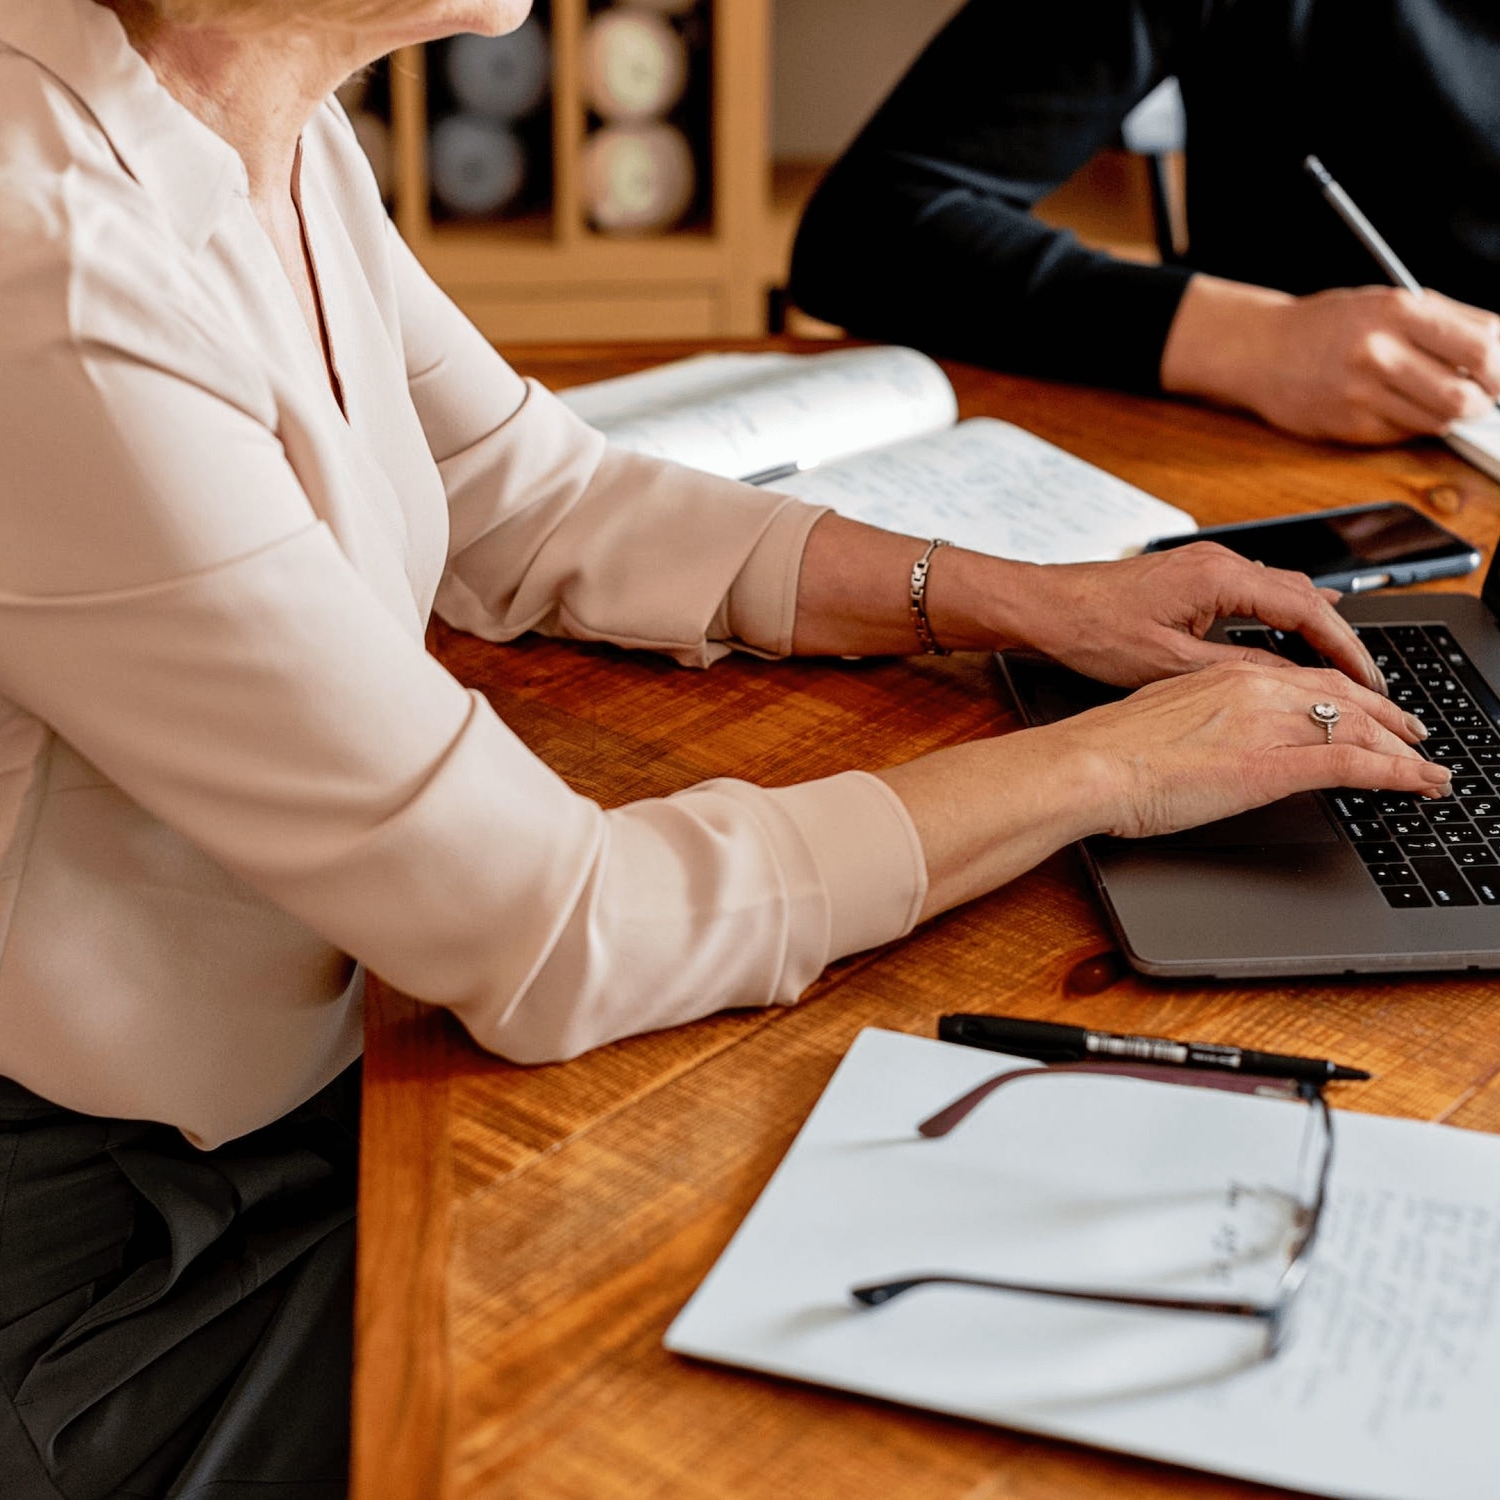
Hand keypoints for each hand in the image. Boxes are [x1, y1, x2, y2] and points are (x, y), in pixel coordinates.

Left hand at [981, 541, 1385, 691]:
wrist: (1043, 607)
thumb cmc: (1091, 631)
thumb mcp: (1170, 665)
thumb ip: (1237, 671)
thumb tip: (1290, 684)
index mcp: (1221, 577)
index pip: (1310, 610)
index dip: (1346, 650)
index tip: (1370, 681)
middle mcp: (1220, 562)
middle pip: (1305, 597)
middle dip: (1338, 640)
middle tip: (1365, 683)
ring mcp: (1206, 564)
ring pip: (1281, 592)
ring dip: (1310, 628)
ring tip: (1337, 669)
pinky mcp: (1191, 576)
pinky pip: (1254, 592)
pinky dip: (1279, 619)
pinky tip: (1287, 642)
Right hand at [1056, 659, 1444, 840]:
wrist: (1086, 764)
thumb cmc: (1106, 751)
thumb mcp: (1161, 720)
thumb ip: (1199, 722)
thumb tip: (1212, 741)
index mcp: (1224, 676)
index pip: (1305, 680)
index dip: (1347, 696)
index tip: (1364, 711)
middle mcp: (1253, 688)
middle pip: (1343, 697)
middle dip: (1388, 717)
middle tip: (1414, 735)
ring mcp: (1267, 724)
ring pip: (1359, 727)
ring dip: (1403, 748)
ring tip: (1428, 766)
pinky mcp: (1272, 765)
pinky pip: (1354, 764)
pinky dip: (1399, 773)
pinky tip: (1420, 783)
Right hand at [1161, 275, 1499, 444]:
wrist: (1261, 351)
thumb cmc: (1330, 325)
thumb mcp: (1389, 302)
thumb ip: (1447, 322)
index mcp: (1398, 311)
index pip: (1484, 344)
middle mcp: (1379, 352)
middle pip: (1466, 395)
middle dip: (1484, 399)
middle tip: (1480, 394)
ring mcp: (1361, 394)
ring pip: (1439, 420)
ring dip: (1448, 414)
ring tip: (1434, 397)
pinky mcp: (1349, 426)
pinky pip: (1404, 433)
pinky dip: (1412, 423)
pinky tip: (1394, 405)